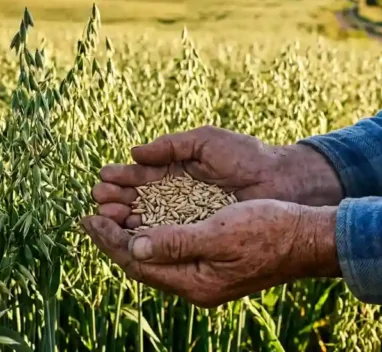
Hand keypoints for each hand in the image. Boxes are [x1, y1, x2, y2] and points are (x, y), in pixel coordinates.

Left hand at [81, 199, 339, 307]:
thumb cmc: (269, 230)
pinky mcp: (213, 261)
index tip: (87, 219)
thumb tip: (136, 246)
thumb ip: (177, 242)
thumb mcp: (221, 233)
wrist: (308, 237)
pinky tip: (145, 217)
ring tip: (109, 213)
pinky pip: (171, 249)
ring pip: (155, 255)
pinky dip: (152, 232)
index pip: (138, 263)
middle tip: (89, 215)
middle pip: (141, 262)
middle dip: (113, 238)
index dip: (109, 240)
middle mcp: (195, 283)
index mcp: (195, 282)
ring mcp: (205, 274)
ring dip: (130, 234)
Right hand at [92, 126, 342, 228]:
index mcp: (180, 173)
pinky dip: (148, 237)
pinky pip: (170, 239)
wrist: (283, 180)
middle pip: (140, 203)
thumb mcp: (206, 142)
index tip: (102, 179)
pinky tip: (130, 234)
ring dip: (125, 220)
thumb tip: (134, 153)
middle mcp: (181, 199)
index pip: (143, 179)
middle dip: (117, 202)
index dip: (123, 180)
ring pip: (150, 223)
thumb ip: (170, 145)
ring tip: (105, 216)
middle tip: (98, 200)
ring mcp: (191, 220)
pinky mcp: (201, 237)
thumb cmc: (247, 156)